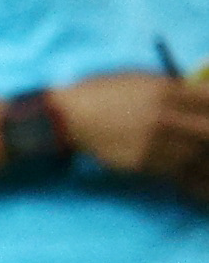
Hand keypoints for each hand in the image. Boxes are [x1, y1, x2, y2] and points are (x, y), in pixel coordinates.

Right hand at [49, 72, 208, 184]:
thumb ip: (172, 86)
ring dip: (205, 160)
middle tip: (207, 138)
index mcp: (166, 91)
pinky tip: (199, 183)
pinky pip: (178, 173)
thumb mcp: (139, 79)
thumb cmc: (103, 92)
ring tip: (205, 160)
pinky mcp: (143, 163)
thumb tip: (201, 93)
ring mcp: (154, 142)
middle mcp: (164, 116)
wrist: (68, 117)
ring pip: (197, 155)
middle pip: (208, 130)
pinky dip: (194, 179)